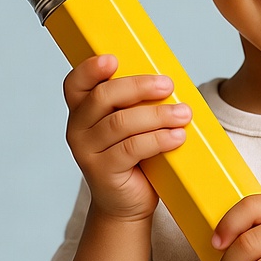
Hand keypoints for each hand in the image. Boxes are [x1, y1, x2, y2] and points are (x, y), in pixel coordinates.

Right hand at [63, 55, 191, 221]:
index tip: (113, 59)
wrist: (127, 202)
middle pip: (103, 97)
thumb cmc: (134, 156)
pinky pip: (131, 148)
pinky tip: (177, 137)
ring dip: (157, 115)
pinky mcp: (102, 171)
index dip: (90, 69)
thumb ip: (137, 102)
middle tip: (168, 85)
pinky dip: (158, 140)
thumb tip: (168, 81)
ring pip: (121, 123)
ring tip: (183, 114)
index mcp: (82, 109)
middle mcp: (77, 128)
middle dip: (139, 87)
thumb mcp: (133, 124)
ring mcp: (86, 151)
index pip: (76, 83)